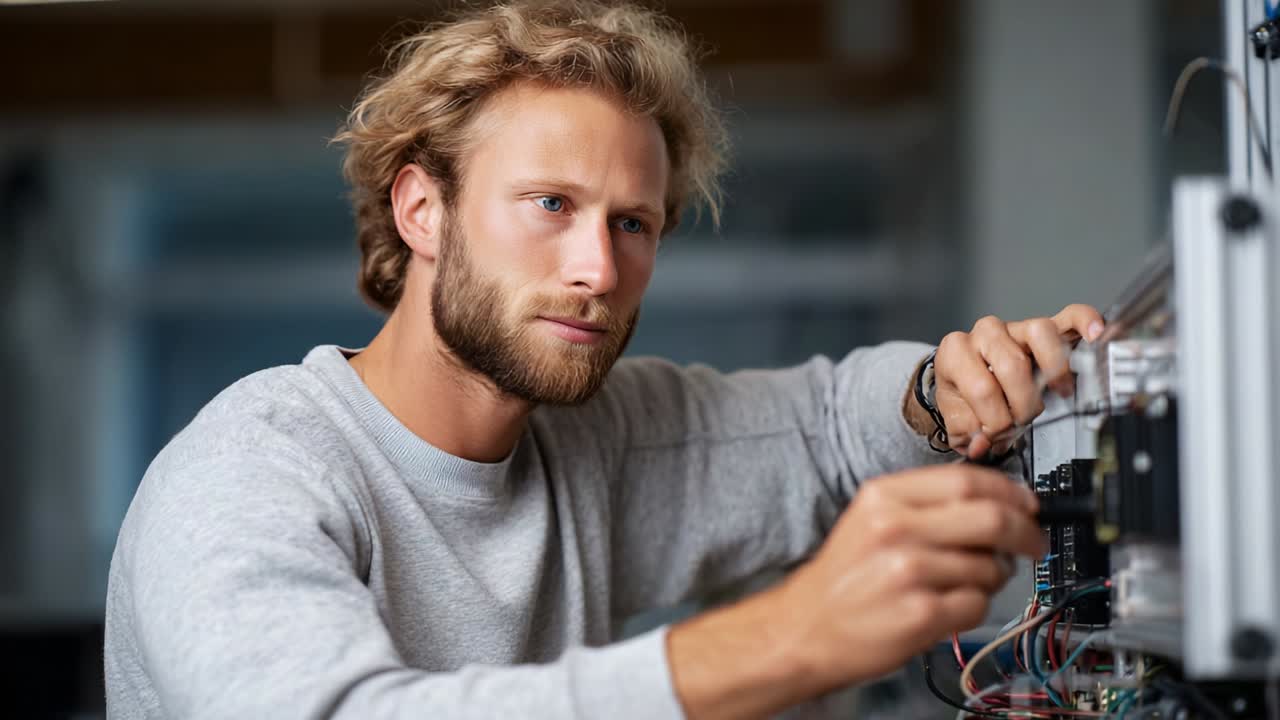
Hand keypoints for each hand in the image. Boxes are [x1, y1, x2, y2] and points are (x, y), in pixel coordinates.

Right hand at [773, 464, 1044, 692]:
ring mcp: (908, 571)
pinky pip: (978, 604)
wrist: (806, 628)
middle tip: (1033, 544)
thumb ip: (928, 504)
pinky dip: (974, 608)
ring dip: (992, 578)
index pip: (967, 480)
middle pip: (991, 518)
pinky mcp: (920, 613)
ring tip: (960, 585)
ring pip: (990, 566)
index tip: (1028, 505)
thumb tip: (1001, 503)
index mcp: (884, 497)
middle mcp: (895, 528)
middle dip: (1025, 533)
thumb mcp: (871, 519)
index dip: (1010, 492)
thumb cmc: (845, 577)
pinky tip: (946, 608)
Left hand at [934, 303, 1103, 459]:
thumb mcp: (955, 420)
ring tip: (1057, 393)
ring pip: (1040, 334)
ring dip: (1053, 371)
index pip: (983, 388)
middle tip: (1021, 421)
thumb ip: (967, 435)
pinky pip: (1069, 316)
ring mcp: (1015, 327)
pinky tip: (1095, 335)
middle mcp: (984, 333)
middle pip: (1014, 365)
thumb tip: (983, 445)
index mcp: (955, 352)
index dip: (996, 421)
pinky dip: (1085, 322)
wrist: (963, 380)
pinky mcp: (1045, 327)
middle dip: (1022, 406)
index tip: (996, 435)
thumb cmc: (962, 395)